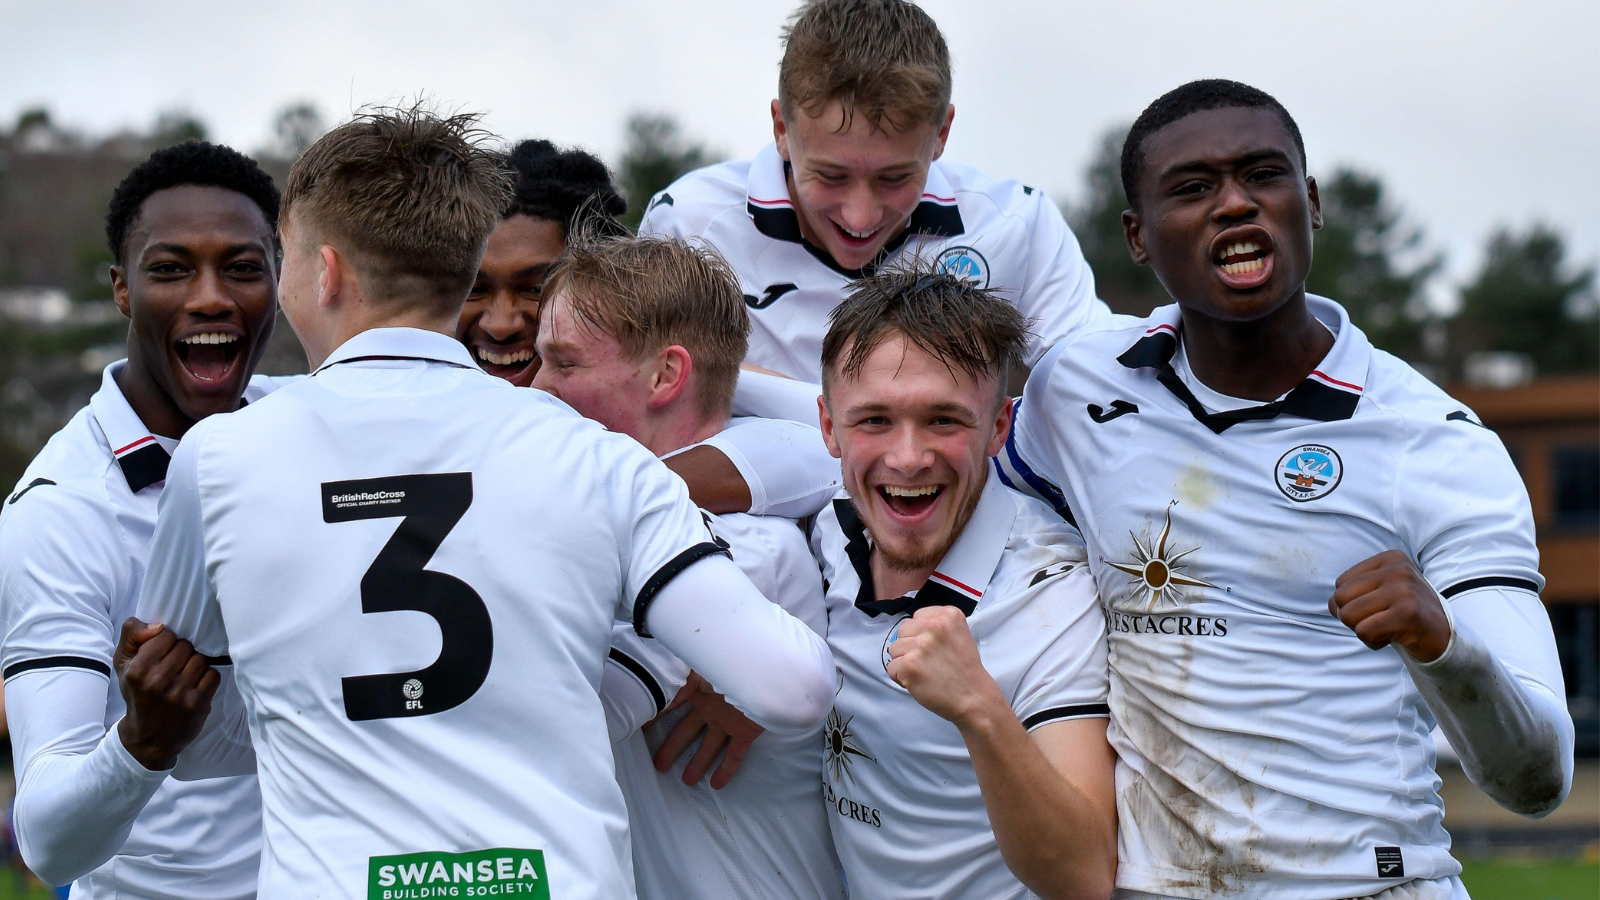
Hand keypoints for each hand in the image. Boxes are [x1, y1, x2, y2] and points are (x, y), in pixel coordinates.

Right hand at [114, 618, 219, 770]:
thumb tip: (158, 626)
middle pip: (185, 646)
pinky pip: (213, 675)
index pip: (166, 635)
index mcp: (138, 669)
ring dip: (195, 666)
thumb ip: (133, 635)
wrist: (148, 738)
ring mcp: (179, 693)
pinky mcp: (197, 704)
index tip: (162, 655)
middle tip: (173, 668)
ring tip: (183, 677)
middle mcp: (158, 681)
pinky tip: (195, 687)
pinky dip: (207, 679)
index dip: (166, 643)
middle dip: (181, 654)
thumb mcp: (123, 664)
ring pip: (200, 659)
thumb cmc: (137, 694)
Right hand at [652, 672, 763, 788]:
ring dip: (698, 763)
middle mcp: (711, 706)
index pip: (671, 705)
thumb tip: (656, 693)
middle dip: (673, 748)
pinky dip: (726, 770)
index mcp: (697, 689)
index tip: (641, 731)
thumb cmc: (728, 662)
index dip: (656, 717)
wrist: (764, 670)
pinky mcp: (746, 731)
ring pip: (710, 746)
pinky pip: (735, 754)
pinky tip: (717, 785)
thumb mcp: (694, 667)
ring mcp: (729, 720)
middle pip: (687, 731)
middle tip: (659, 765)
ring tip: (687, 781)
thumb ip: (675, 682)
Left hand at [885, 606, 1006, 726]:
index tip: (933, 648)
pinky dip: (901, 679)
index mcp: (948, 615)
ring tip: (924, 672)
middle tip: (928, 662)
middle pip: (903, 630)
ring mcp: (921, 645)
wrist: (974, 698)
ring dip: (904, 663)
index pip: (917, 617)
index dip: (920, 634)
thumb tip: (909, 631)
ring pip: (894, 649)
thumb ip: (937, 626)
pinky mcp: (910, 664)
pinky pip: (891, 668)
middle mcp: (934, 626)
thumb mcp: (959, 635)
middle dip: (910, 647)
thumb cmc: (964, 670)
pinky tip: (919, 682)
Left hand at [1330, 550, 1451, 661]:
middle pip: (1340, 598)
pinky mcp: (1407, 614)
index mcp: (1390, 558)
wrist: (1443, 636)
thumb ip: (1352, 592)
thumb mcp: (1381, 591)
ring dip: (1362, 630)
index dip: (1350, 603)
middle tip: (1378, 621)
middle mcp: (1398, 570)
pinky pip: (1364, 631)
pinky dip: (1372, 642)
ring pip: (1348, 615)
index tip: (1378, 607)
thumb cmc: (1403, 613)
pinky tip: (1393, 638)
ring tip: (1386, 628)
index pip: (1341, 583)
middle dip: (1352, 617)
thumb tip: (1332, 605)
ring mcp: (1404, 591)